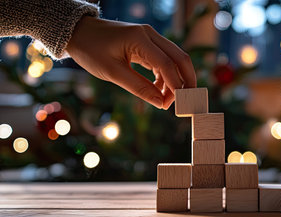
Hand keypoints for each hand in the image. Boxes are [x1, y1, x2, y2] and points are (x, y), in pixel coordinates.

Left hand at [66, 16, 195, 108]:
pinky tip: (158, 90)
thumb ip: (138, 88)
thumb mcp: (112, 73)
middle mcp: (149, 34)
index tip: (176, 104)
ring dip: (175, 80)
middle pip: (180, 57)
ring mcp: (150, 38)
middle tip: (185, 101)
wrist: (78, 32)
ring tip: (165, 100)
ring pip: (174, 59)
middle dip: (186, 81)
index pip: (167, 63)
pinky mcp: (147, 43)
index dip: (175, 85)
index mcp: (140, 38)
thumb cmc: (91, 50)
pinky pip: (164, 60)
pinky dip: (165, 76)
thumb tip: (160, 103)